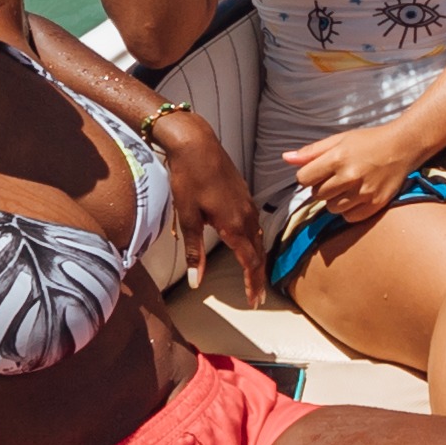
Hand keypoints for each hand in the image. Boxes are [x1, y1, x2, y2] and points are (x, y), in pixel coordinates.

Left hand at [150, 110, 270, 298]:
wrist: (196, 143)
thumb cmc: (189, 178)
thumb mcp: (187, 217)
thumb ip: (194, 251)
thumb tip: (197, 281)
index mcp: (234, 225)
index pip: (250, 262)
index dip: (252, 284)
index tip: (254, 301)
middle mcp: (246, 216)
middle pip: (258, 253)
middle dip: (258, 276)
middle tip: (257, 297)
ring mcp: (247, 204)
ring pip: (258, 238)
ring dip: (257, 259)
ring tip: (254, 275)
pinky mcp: (244, 195)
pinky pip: (255, 224)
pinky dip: (254, 241)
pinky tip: (247, 243)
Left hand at [280, 108, 436, 228]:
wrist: (402, 147)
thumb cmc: (368, 142)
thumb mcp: (339, 139)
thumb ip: (311, 152)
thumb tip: (285, 158)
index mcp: (337, 158)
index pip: (303, 178)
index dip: (308, 176)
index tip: (319, 171)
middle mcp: (349, 177)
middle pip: (317, 195)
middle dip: (322, 187)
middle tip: (337, 177)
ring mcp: (363, 193)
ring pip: (331, 208)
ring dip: (335, 200)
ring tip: (348, 186)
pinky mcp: (375, 205)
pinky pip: (349, 217)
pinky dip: (349, 210)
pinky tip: (358, 196)